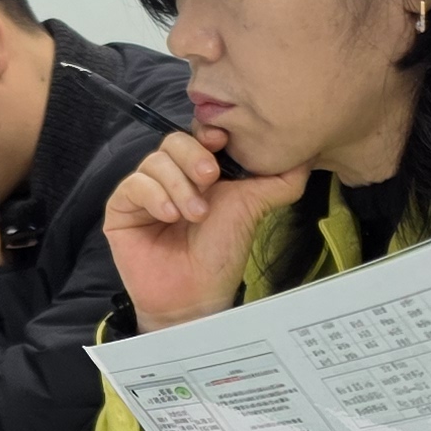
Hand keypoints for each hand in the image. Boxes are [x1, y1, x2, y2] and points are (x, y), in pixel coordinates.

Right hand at [103, 130, 307, 330]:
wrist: (194, 296)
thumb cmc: (220, 255)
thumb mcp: (254, 208)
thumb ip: (280, 181)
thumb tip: (308, 156)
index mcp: (200, 171)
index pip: (197, 134)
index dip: (207, 134)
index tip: (222, 144)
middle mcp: (172, 176)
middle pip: (173, 140)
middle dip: (194, 157)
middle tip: (211, 180)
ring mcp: (145, 191)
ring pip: (154, 161)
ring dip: (179, 186)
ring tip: (195, 215)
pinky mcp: (122, 208)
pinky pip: (133, 184)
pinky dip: (154, 196)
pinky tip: (169, 217)